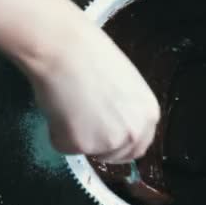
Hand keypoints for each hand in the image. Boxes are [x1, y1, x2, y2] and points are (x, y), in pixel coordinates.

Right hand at [28, 23, 159, 163]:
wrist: (64, 48)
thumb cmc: (91, 56)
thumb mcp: (126, 85)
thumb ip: (126, 110)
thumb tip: (113, 122)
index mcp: (149, 115)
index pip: (139, 145)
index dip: (120, 144)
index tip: (106, 138)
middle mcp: (134, 132)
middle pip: (117, 156)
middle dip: (99, 146)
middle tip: (82, 124)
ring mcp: (109, 142)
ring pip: (89, 151)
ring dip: (76, 136)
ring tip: (70, 104)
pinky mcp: (81, 145)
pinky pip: (64, 145)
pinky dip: (56, 131)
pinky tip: (59, 106)